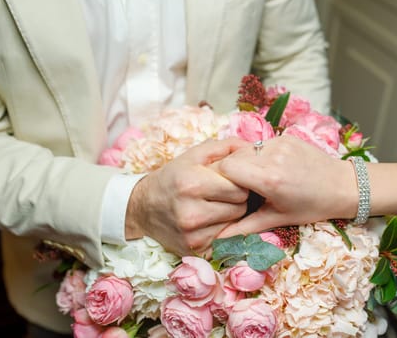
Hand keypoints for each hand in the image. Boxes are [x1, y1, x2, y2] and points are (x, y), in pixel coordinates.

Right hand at [125, 138, 249, 255]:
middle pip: (240, 207)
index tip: (230, 180)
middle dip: (236, 199)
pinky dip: (222, 230)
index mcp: (192, 184)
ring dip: (230, 215)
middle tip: (222, 194)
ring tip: (214, 206)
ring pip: (235, 224)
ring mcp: (192, 235)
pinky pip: (225, 240)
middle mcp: (191, 213)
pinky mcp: (195, 250)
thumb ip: (226, 146)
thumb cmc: (173, 177)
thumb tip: (254, 147)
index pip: (239, 188)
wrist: (142, 208)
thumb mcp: (194, 155)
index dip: (239, 182)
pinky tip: (209, 221)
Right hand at [217, 135, 357, 237]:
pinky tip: (268, 169)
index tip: (230, 193)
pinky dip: (257, 156)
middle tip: (241, 188)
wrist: (344, 185)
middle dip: (231, 172)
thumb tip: (218, 240)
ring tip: (255, 179)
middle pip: (232, 157)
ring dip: (244, 163)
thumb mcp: (279, 219)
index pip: (227, 168)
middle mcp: (272, 156)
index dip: (223, 180)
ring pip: (244, 149)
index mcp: (270, 178)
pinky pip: (259, 144)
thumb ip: (246, 227)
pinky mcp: (285, 137)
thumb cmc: (313, 206)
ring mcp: (279, 143)